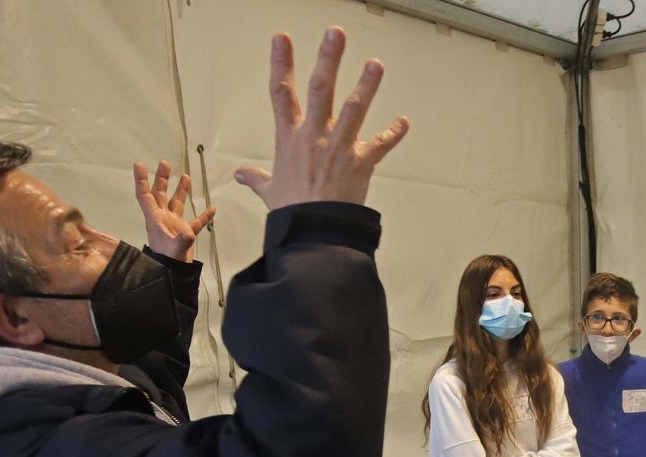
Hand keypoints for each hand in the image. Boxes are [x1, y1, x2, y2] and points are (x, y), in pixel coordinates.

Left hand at [134, 160, 214, 261]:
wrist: (172, 275)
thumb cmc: (168, 262)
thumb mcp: (174, 250)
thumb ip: (181, 240)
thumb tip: (188, 232)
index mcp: (155, 218)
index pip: (145, 196)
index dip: (141, 180)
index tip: (138, 164)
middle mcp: (163, 218)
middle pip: (160, 194)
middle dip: (161, 178)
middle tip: (165, 163)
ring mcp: (174, 225)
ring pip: (176, 203)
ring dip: (180, 190)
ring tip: (185, 176)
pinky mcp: (185, 234)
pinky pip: (196, 222)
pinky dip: (204, 215)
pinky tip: (212, 208)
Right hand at [234, 27, 409, 209]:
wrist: (314, 233)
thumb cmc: (293, 213)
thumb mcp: (270, 192)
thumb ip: (257, 178)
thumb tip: (240, 175)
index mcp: (289, 139)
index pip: (281, 93)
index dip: (281, 63)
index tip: (282, 37)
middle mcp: (313, 137)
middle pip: (320, 89)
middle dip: (328, 59)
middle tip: (336, 33)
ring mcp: (338, 148)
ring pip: (354, 109)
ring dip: (367, 86)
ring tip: (375, 64)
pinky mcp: (360, 163)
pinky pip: (380, 145)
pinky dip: (393, 134)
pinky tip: (404, 122)